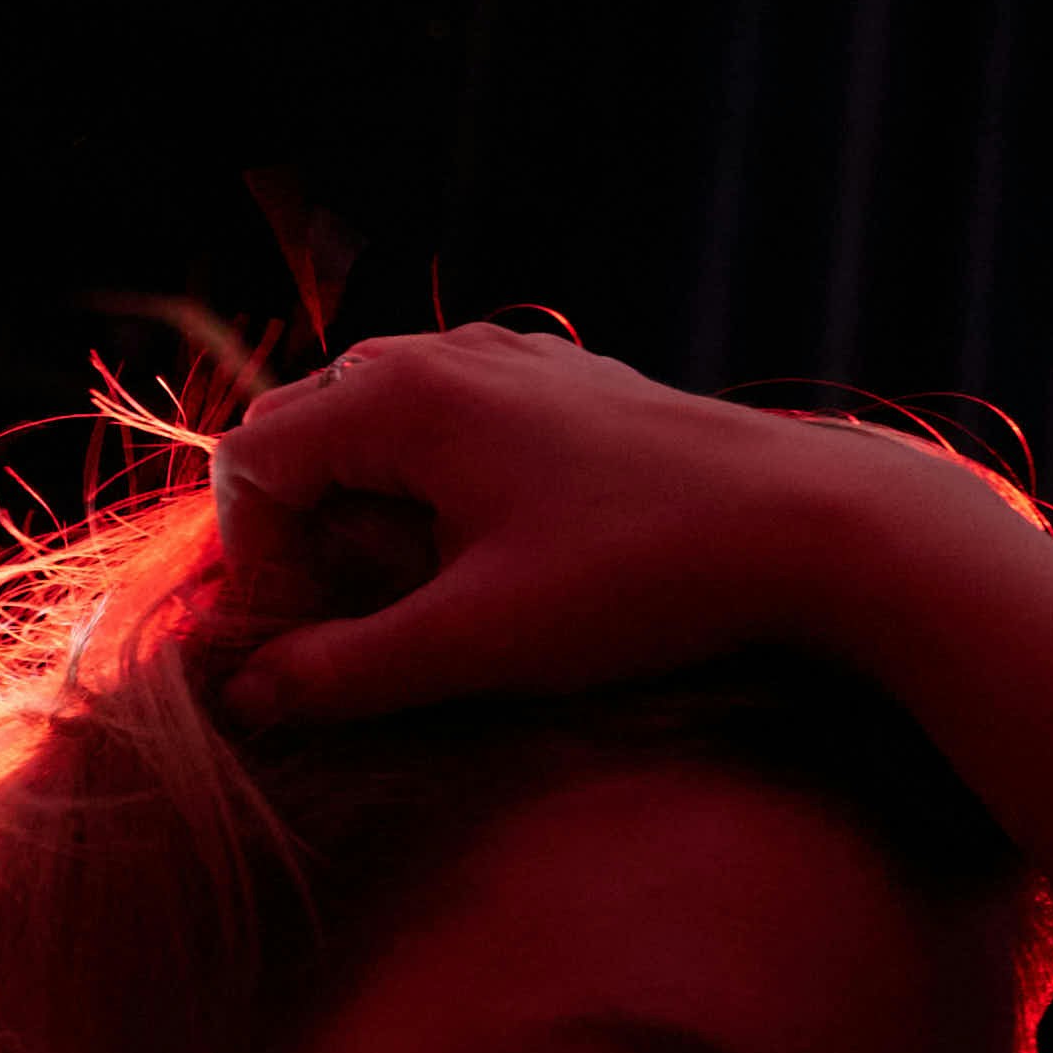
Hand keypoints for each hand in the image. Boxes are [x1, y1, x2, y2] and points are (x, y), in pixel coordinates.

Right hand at [211, 324, 908, 723]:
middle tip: (366, 630)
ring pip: (377, 433)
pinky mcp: (561, 391)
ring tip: (437, 603)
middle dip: (309, 540)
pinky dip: (440, 497)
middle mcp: (443, 354)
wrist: (806, 525)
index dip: (257, 567)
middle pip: (304, 436)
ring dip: (374, 522)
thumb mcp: (476, 643)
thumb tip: (247, 697)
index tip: (311, 645)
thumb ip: (346, 671)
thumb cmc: (638, 578)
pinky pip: (452, 429)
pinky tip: (505, 565)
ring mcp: (507, 363)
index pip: (253, 465)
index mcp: (400, 396)